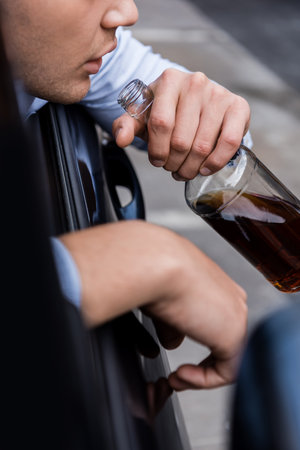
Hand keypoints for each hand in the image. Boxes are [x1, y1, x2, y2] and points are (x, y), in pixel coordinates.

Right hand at [60, 220, 246, 389]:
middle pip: (222, 339)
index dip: (192, 339)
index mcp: (217, 285)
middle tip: (176, 374)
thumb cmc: (153, 271)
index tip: (172, 351)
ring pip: (227, 356)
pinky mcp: (234, 335)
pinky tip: (179, 375)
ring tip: (175, 378)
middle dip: (199, 362)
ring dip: (199, 374)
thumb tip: (172, 342)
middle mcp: (231, 298)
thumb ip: (173, 324)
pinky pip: (226, 371)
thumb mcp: (164, 301)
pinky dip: (202, 380)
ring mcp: (236, 315)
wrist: (156, 264)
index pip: (214, 320)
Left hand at [113, 68, 249, 179]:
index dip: (157, 150)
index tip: (157, 161)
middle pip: (181, 139)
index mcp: (169, 80)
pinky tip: (205, 168)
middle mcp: (196, 82)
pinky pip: (229, 142)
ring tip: (185, 170)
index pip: (161, 123)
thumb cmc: (166, 110)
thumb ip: (126, 125)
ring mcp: (219, 94)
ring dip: (192, 168)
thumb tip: (121, 140)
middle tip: (171, 168)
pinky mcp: (238, 107)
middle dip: (173, 163)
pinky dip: (216, 162)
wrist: (195, 101)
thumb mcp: (142, 115)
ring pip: (202, 146)